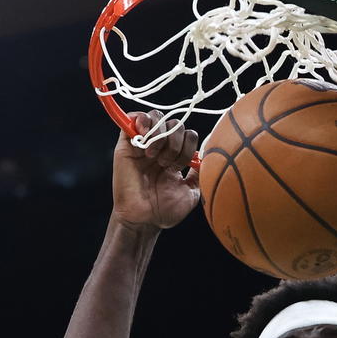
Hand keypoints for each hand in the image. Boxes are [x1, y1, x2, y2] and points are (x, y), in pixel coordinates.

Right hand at [112, 111, 199, 230]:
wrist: (144, 219)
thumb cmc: (165, 210)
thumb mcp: (191, 192)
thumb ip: (200, 174)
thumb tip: (210, 156)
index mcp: (175, 157)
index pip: (188, 134)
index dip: (188, 145)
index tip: (181, 166)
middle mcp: (160, 148)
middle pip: (174, 124)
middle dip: (175, 143)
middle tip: (166, 164)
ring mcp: (143, 144)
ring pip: (157, 118)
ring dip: (160, 136)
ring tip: (154, 156)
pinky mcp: (126, 143)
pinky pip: (134, 118)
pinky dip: (143, 121)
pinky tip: (145, 136)